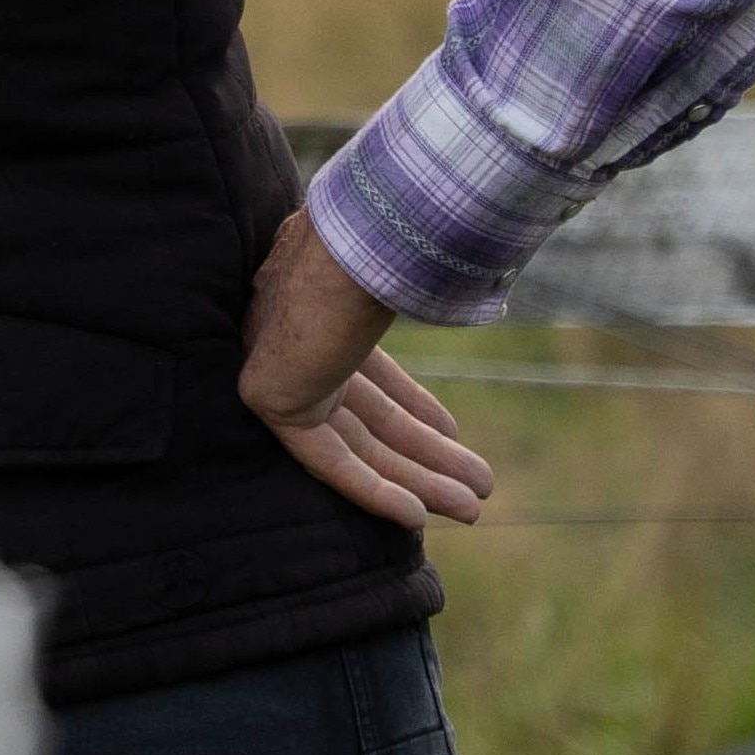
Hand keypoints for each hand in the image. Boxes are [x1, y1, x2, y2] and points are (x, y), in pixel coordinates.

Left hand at [237, 211, 494, 529]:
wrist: (350, 237)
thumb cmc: (386, 242)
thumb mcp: (414, 282)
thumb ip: (423, 296)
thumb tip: (476, 278)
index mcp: (324, 305)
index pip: (373, 375)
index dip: (418, 412)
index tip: (455, 435)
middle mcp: (300, 340)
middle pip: (374, 416)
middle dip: (430, 457)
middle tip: (482, 490)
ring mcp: (285, 368)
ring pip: (360, 444)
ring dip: (419, 481)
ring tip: (474, 510)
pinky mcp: (272, 399)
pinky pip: (329, 460)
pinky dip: (373, 489)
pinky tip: (416, 517)